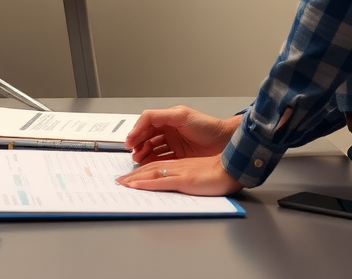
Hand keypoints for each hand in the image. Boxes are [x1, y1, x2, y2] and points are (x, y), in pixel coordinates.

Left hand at [117, 154, 242, 196]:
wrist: (232, 168)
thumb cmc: (221, 172)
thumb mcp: (200, 173)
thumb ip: (187, 175)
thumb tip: (178, 182)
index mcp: (180, 164)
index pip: (155, 165)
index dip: (140, 171)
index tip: (129, 177)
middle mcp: (176, 166)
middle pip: (149, 168)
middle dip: (132, 175)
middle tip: (119, 180)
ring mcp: (179, 172)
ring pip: (151, 173)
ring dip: (134, 179)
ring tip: (121, 183)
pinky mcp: (184, 180)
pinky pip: (161, 182)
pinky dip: (146, 184)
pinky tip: (135, 186)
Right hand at [125, 106, 239, 164]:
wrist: (227, 143)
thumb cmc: (207, 126)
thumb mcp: (181, 116)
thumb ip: (159, 116)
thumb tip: (142, 121)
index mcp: (169, 119)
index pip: (147, 124)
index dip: (136, 132)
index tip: (130, 141)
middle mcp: (170, 131)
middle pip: (148, 137)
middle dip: (138, 145)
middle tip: (133, 153)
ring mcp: (175, 145)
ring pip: (154, 149)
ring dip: (145, 154)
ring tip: (139, 160)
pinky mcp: (181, 158)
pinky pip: (163, 161)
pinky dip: (155, 163)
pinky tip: (150, 166)